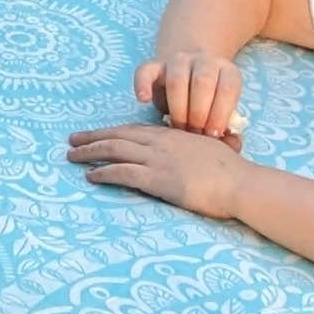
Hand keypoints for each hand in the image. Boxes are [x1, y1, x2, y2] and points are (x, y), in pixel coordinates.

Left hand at [67, 118, 249, 220]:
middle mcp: (161, 143)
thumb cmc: (231, 171)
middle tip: (72, 140)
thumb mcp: (208, 150)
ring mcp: (159, 160)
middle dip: (93, 137)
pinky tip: (91, 176)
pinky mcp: (158, 179)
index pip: (134, 130)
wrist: (241, 183)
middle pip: (118, 136)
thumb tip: (186, 155)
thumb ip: (191, 149)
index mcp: (172, 135)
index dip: (112, 131)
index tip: (95, 134)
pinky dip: (104, 172)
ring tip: (72, 156)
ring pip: (115, 150)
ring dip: (90, 152)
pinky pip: (123, 172)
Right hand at [132, 49, 243, 139]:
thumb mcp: (221, 105)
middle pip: (203, 83)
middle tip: (195, 132)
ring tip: (178, 127)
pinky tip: (144, 101)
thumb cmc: (209, 100)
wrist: (192, 70)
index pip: (227, 88)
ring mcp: (178, 60)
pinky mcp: (155, 65)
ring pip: (176, 80)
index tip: (214, 134)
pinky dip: (143, 85)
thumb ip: (225, 123)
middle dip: (199, 113)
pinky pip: (145, 72)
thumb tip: (230, 143)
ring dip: (178, 108)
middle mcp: (203, 61)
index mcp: (226, 70)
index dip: (221, 113)